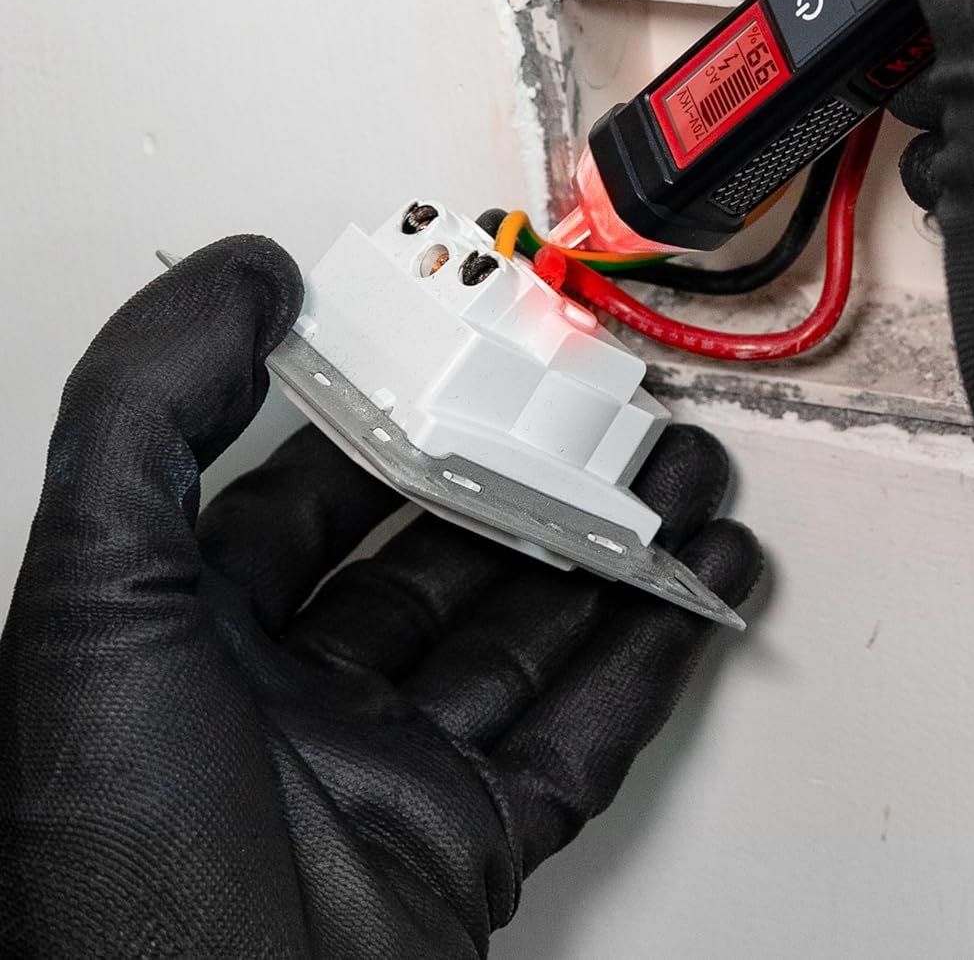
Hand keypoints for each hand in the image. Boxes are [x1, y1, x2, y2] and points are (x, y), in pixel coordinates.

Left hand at [0, 236, 759, 957]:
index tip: (455, 347)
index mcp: (195, 642)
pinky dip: (654, 655)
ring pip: (529, 629)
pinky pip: (585, 732)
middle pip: (443, 553)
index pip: (303, 493)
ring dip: (615, 548)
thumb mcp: (97, 599)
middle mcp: (296, 701)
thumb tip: (233, 280)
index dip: (386, 410)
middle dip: (533, 473)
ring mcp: (394, 774)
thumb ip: (147, 413)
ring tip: (680, 477)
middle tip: (603, 408)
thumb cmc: (119, 873)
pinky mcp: (476, 845)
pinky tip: (696, 589)